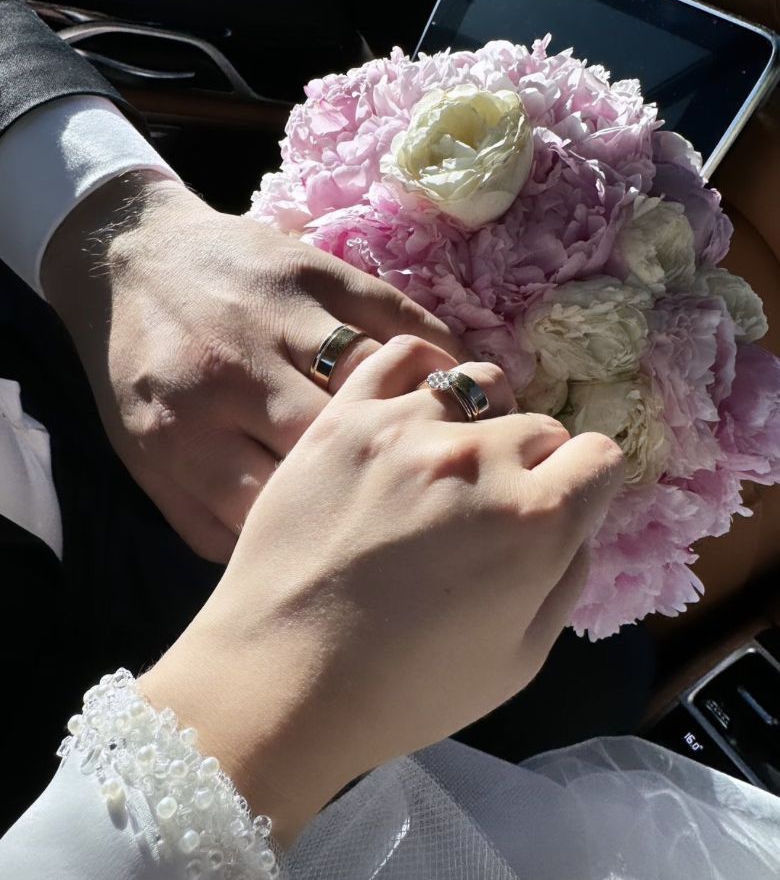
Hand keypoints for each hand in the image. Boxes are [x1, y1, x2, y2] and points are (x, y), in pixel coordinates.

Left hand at [42, 172, 463, 560]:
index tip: (378, 546)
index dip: (337, 535)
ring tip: (474, 441)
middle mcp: (238, 380)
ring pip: (380, 378)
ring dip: (434, 412)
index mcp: (188, 440)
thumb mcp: (147, 461)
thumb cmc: (148, 373)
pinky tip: (464, 383)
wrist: (131, 259)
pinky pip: (397, 316)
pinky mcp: (320, 271)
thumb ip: (207, 523)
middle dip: (395, 480)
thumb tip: (286, 567)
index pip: (280, 509)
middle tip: (442, 503)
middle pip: (340, 443)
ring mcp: (283, 319)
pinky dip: (442, 352)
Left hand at [141, 336, 623, 842]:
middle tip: (484, 509)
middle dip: (531, 465)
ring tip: (445, 460)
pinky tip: (414, 409)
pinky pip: (404, 355)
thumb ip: (568, 574)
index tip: (558, 508)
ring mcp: (406, 428)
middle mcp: (478, 457)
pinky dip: (423, 374)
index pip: (599, 457)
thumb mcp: (523, 659)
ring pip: (478, 384)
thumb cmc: (405, 690)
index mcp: (534, 520)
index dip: (585, 487)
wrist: (281, 678)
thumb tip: (574, 517)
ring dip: (479, 419)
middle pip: (539, 426)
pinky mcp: (344, 416)